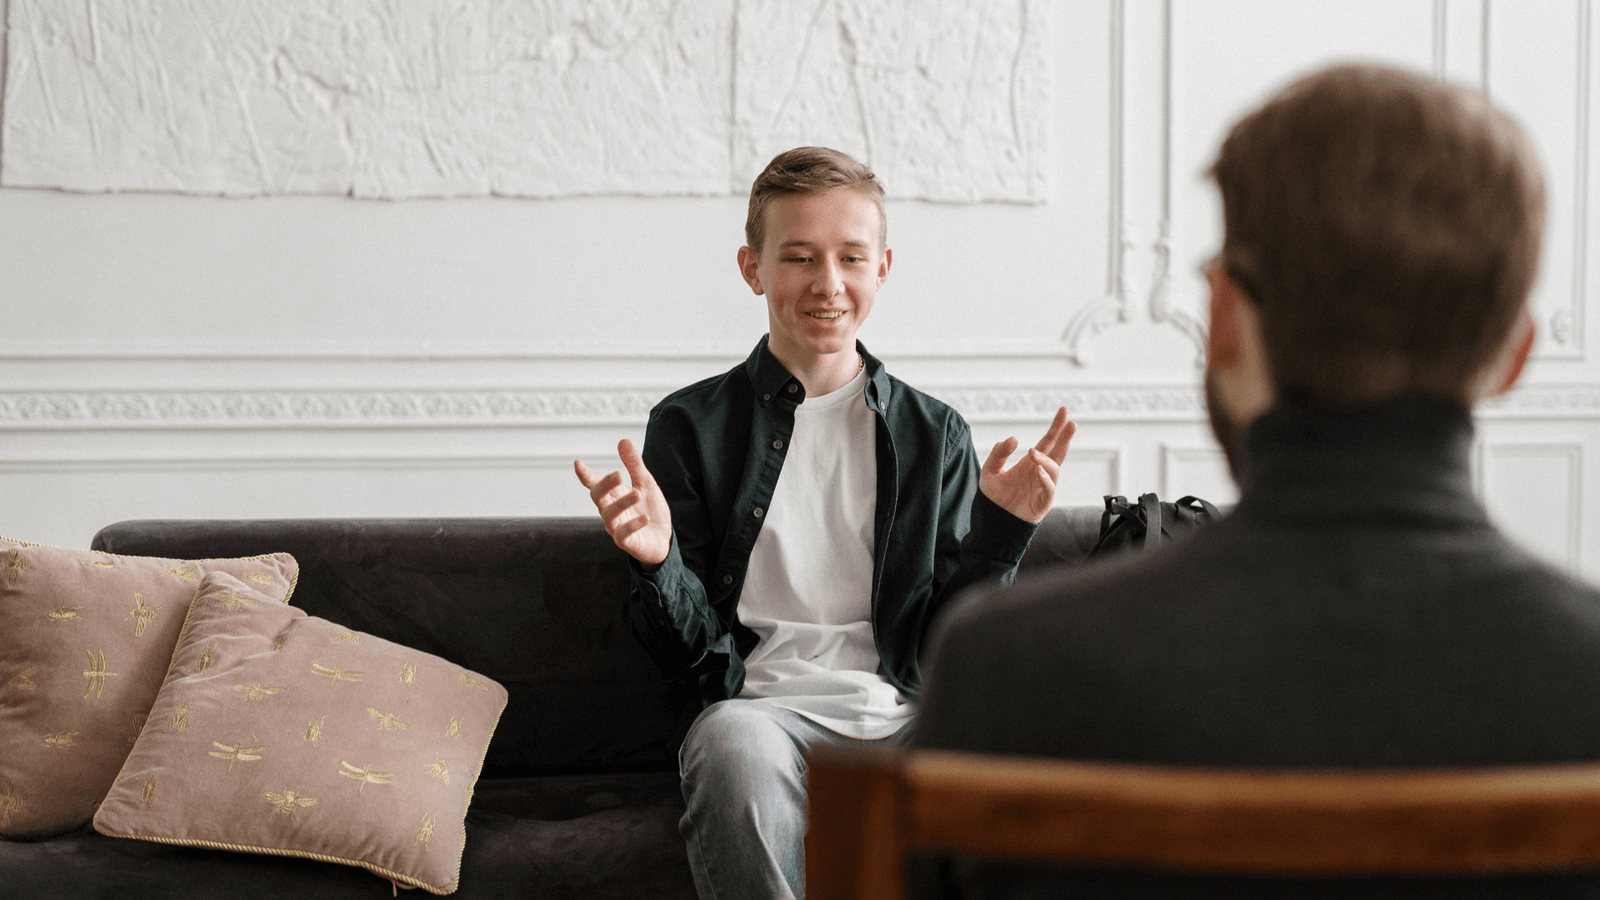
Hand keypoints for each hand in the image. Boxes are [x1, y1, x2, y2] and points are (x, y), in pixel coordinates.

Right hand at [574, 439, 672, 567]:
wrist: (663, 538)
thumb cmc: (650, 509)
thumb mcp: (645, 484)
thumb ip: (634, 465)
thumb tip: (623, 440)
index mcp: (613, 495)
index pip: (595, 484)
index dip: (586, 475)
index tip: (578, 463)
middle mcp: (610, 510)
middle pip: (598, 497)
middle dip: (605, 485)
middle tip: (618, 474)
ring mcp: (616, 528)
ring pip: (610, 515)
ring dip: (622, 503)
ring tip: (638, 494)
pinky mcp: (627, 543)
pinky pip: (624, 535)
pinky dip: (633, 525)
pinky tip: (644, 518)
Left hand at [979, 407, 1075, 523]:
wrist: (993, 520)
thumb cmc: (994, 496)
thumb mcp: (990, 470)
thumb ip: (999, 453)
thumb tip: (1014, 438)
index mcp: (1030, 462)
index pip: (1047, 441)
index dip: (1056, 427)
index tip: (1064, 411)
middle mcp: (1040, 472)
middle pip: (1058, 452)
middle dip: (1065, 438)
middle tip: (1072, 424)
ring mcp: (1043, 487)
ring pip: (1054, 469)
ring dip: (1045, 460)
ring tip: (1032, 454)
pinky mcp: (1043, 502)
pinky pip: (1049, 490)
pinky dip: (1045, 479)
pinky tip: (1037, 470)